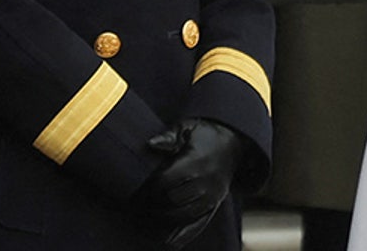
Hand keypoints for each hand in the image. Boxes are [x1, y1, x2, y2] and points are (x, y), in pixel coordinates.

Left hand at [138, 119, 244, 247]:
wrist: (233, 143)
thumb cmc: (204, 134)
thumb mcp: (188, 127)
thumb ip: (169, 136)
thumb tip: (150, 143)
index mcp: (196, 162)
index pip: (166, 181)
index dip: (148, 190)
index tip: (134, 195)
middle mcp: (206, 181)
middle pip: (173, 200)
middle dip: (151, 206)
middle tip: (133, 210)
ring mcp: (212, 196)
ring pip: (184, 215)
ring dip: (162, 221)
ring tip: (144, 222)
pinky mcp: (214, 205)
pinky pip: (198, 224)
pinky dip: (182, 234)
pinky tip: (166, 240)